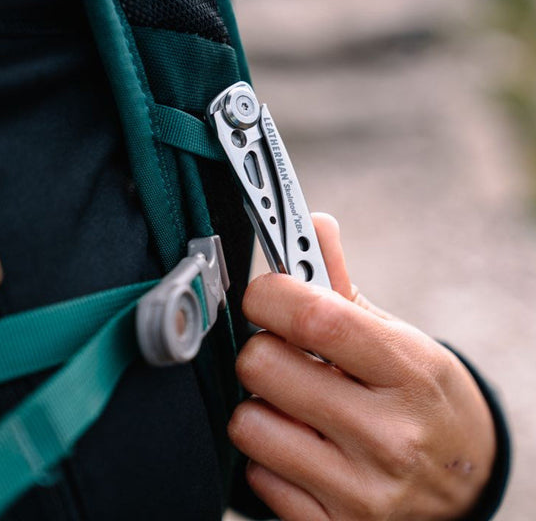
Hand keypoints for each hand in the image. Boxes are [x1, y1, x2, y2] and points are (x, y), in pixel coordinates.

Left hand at [229, 214, 495, 519]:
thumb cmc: (423, 396)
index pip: (315, 318)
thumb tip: (313, 224)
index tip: (263, 293)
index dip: (270, 294)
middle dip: (260, 351)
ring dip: (260, 407)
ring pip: (249, 424)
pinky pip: (259, 476)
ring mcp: (361, 490)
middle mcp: (388, 435)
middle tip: (282, 355)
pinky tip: (303, 448)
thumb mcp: (400, 338)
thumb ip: (344, 287)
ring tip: (294, 406)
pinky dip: (270, 457)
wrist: (464, 479)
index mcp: (408, 371)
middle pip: (263, 366)